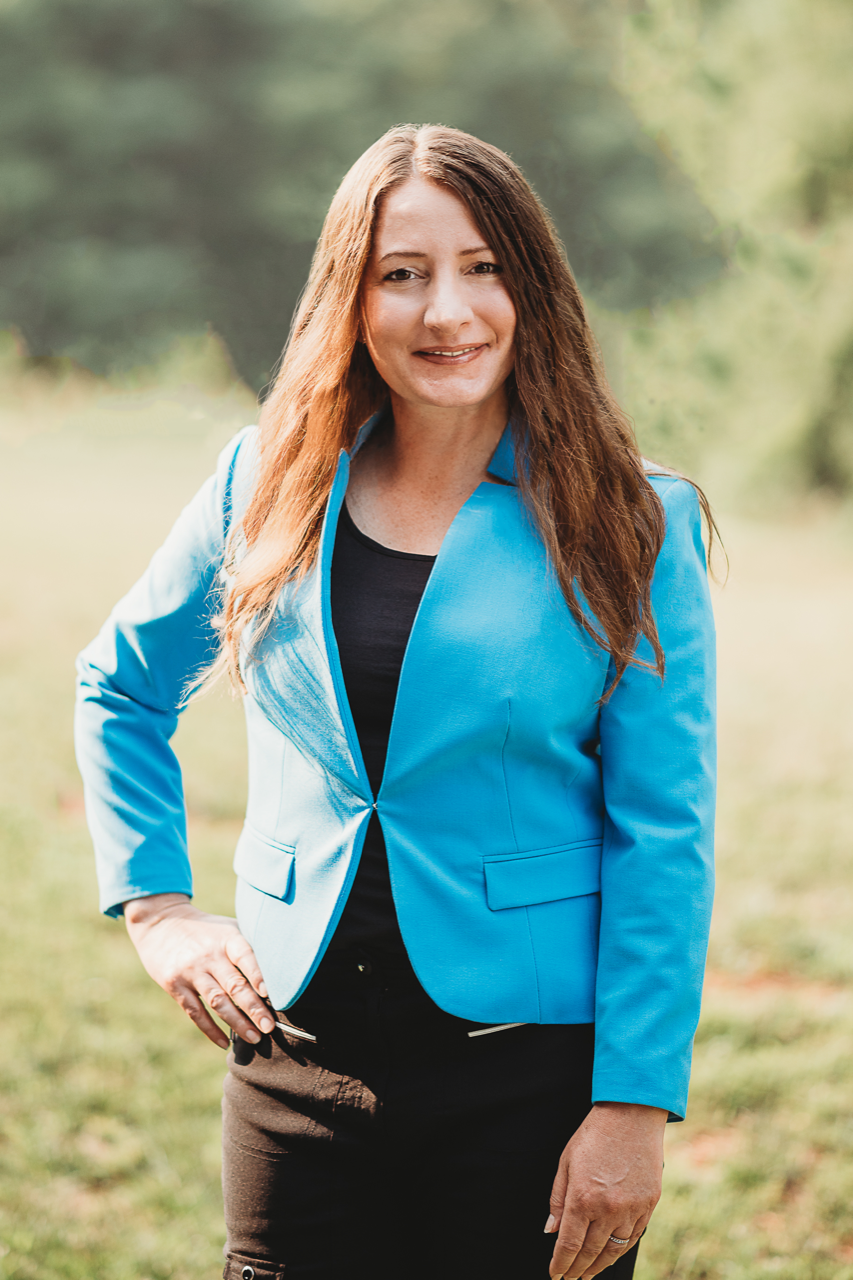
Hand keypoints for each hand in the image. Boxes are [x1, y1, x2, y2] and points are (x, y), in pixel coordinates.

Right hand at [123, 893, 274, 1048]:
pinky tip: (224, 1043)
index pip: (246, 956)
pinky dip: (211, 1029)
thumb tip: (282, 968)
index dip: (258, 975)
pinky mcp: (175, 986)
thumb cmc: (206, 929)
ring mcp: (191, 971)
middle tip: (269, 1027)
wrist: (161, 922)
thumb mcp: (227, 926)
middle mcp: (209, 955)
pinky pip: (195, 1012)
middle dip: (254, 1008)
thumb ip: (249, 944)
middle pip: (234, 985)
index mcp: (227, 938)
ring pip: (217, 1002)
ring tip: (254, 1038)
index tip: (272, 994)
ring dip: (236, 1023)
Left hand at [545, 1101, 665, 1277]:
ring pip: (613, 1250)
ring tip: (587, 1274)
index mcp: (583, 1197)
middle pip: (590, 1252)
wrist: (631, 1114)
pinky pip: (634, 1236)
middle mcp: (608, 1208)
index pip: (569, 1244)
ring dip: (598, 1266)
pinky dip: (620, 1250)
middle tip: (569, 1278)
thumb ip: (558, 1199)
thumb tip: (551, 1230)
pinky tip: (611, 1255)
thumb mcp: (566, 1162)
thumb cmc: (595, 1134)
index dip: (561, 1263)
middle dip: (577, 1270)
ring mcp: (632, 1208)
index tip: (555, 1274)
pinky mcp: (649, 1205)